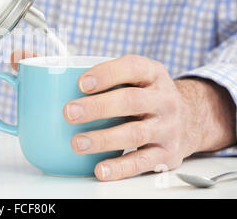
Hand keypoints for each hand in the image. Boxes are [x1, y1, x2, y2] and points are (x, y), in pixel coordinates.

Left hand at [63, 54, 235, 180]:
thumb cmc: (147, 96)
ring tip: (77, 143)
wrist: (190, 120)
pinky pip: (141, 161)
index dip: (106, 74)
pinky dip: (119, 167)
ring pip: (134, 133)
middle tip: (69, 112)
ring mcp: (167, 127)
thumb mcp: (137, 77)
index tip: (80, 83)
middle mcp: (164, 99)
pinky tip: (100, 168)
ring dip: (103, 139)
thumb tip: (47, 70)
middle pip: (130, 101)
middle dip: (97, 107)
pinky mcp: (167, 154)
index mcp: (153, 74)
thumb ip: (106, 75)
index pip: (132, 67)